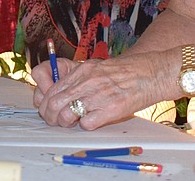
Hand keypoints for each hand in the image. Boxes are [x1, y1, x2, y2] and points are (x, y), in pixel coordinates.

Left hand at [32, 53, 157, 129]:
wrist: (150, 73)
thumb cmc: (124, 72)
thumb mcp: (97, 68)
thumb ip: (79, 79)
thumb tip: (61, 93)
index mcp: (81, 71)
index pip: (51, 90)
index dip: (45, 104)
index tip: (48, 110)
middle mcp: (86, 82)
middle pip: (53, 104)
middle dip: (50, 117)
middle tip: (56, 121)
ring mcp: (97, 95)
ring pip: (66, 115)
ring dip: (66, 123)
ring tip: (73, 123)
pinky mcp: (110, 109)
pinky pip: (87, 124)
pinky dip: (85, 126)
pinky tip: (92, 121)